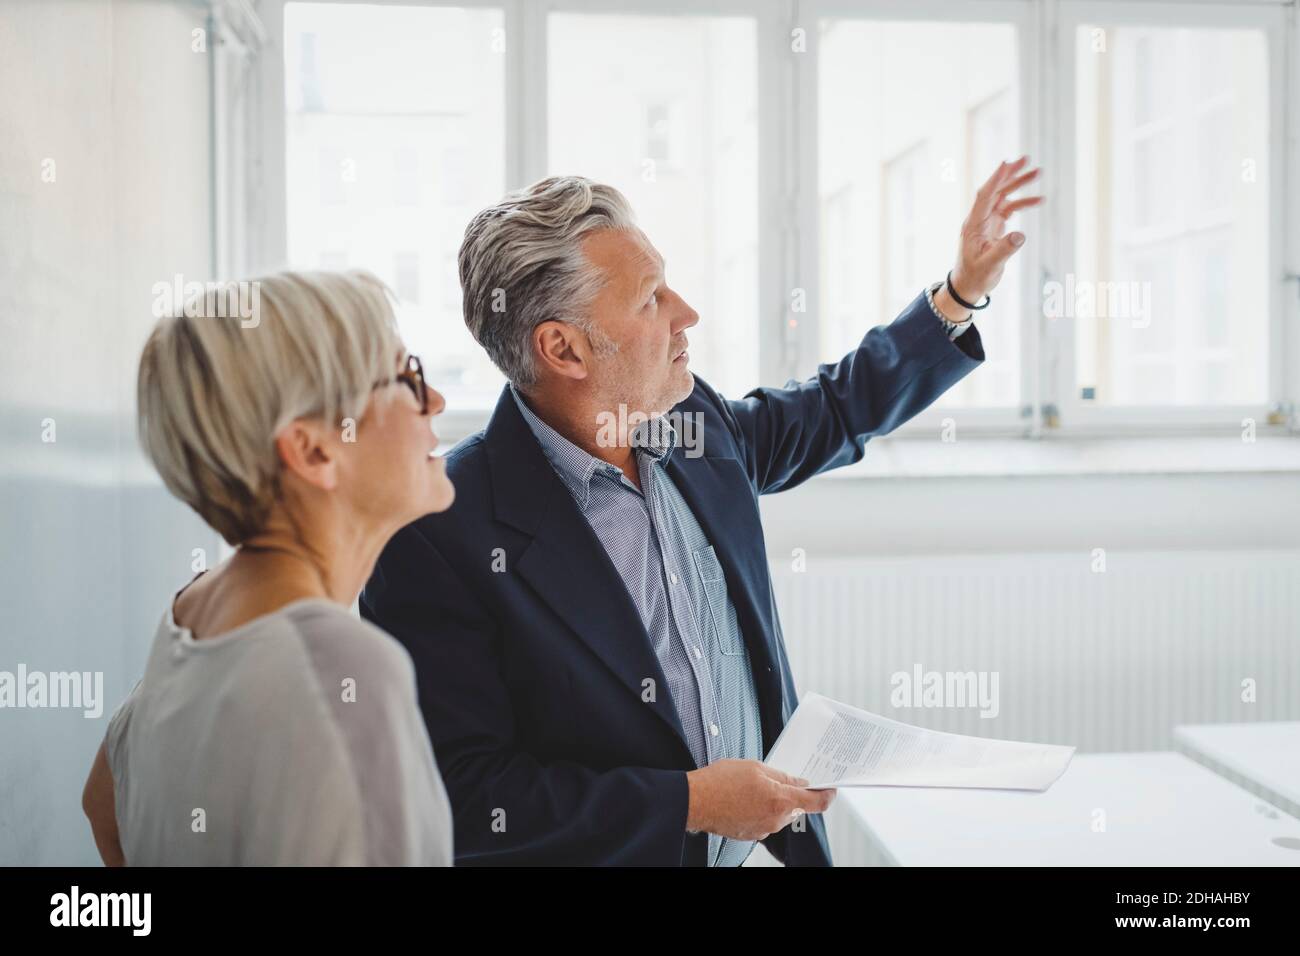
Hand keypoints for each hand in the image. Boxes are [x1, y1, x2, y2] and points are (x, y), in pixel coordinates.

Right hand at [685, 759, 836, 841]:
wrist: (694, 801)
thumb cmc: (721, 782)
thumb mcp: (755, 767)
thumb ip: (782, 776)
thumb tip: (798, 783)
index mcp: (781, 801)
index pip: (816, 803)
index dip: (827, 795)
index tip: (830, 789)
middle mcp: (775, 820)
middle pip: (795, 807)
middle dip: (790, 793)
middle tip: (774, 778)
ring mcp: (762, 830)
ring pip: (779, 814)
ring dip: (772, 801)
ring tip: (751, 786)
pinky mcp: (750, 834)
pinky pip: (764, 820)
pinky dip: (759, 809)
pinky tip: (743, 798)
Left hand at [943, 156, 1043, 311]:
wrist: (968, 286)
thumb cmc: (975, 277)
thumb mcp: (990, 265)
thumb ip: (1005, 250)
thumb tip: (1021, 235)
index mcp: (974, 224)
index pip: (985, 196)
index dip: (996, 179)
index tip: (1007, 163)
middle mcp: (979, 219)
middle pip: (995, 190)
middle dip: (1010, 174)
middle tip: (1027, 159)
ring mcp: (987, 221)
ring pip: (1003, 196)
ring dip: (1019, 184)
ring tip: (1037, 173)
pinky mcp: (994, 226)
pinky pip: (1009, 209)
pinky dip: (1022, 203)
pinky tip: (1039, 200)